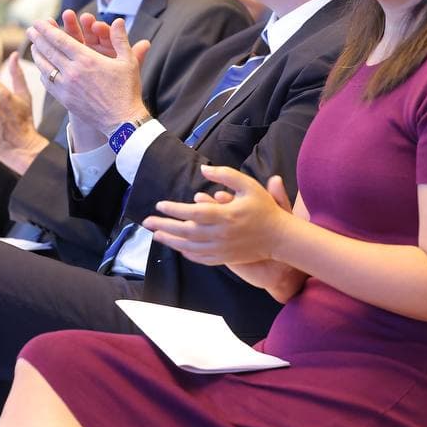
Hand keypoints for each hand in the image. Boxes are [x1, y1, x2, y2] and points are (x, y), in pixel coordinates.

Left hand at [26, 13, 150, 133]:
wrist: (122, 121)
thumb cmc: (127, 90)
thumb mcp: (128, 61)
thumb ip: (121, 39)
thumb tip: (119, 21)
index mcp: (87, 59)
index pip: (60, 40)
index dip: (47, 29)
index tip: (38, 22)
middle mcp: (73, 72)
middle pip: (48, 51)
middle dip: (37, 38)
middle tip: (29, 29)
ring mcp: (66, 87)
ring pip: (45, 67)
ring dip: (37, 55)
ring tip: (33, 46)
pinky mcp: (64, 100)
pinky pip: (48, 83)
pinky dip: (43, 73)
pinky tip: (42, 69)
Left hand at [143, 166, 295, 265]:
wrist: (279, 238)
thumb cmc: (264, 209)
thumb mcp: (249, 185)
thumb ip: (226, 175)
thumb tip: (203, 169)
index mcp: (225, 215)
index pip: (193, 213)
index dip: (174, 209)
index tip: (160, 204)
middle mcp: (220, 234)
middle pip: (185, 232)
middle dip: (164, 226)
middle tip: (147, 221)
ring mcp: (221, 249)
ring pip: (189, 247)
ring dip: (170, 241)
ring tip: (156, 234)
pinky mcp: (224, 258)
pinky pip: (200, 258)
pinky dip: (186, 253)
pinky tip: (178, 247)